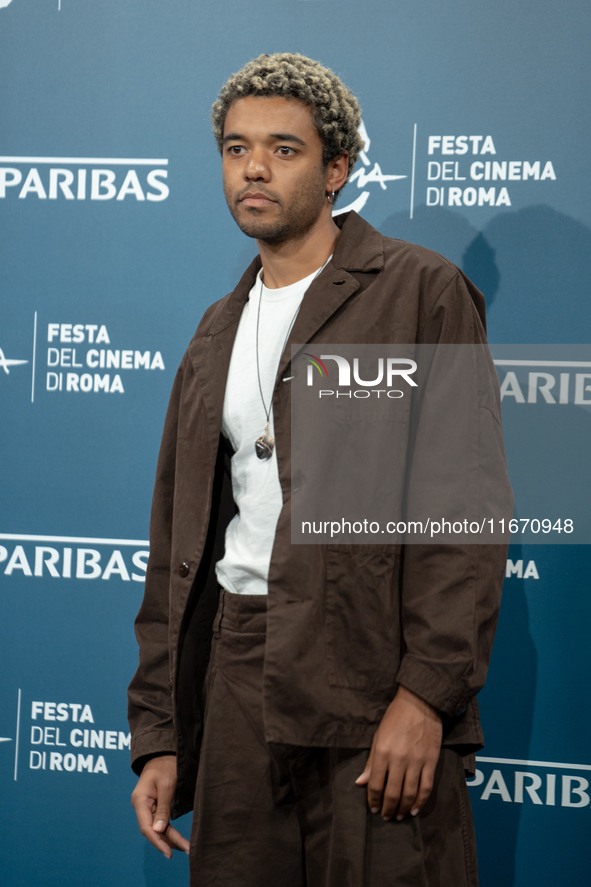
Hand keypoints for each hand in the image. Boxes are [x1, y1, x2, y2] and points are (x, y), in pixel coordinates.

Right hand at [131, 755, 189, 857]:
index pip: (147, 827)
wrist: (163, 754)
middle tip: (187, 850)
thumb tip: (159, 831)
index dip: (158, 842)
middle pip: (154, 830)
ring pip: (158, 827)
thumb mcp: (167, 785)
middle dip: (169, 841)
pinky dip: (169, 830)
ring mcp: (147, 807)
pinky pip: (161, 821)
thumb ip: (163, 808)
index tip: (169, 853)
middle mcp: (141, 806)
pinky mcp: (154, 806)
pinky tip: (177, 840)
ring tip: (186, 847)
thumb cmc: (165, 766)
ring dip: (171, 838)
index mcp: (140, 801)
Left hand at [355, 685, 441, 820]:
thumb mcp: (378, 736)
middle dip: (388, 808)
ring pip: (410, 793)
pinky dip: (420, 801)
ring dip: (403, 808)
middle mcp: (399, 759)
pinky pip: (426, 787)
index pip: (376, 784)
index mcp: (383, 752)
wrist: (420, 703)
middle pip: (393, 792)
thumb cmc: (395, 717)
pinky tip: (414, 809)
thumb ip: (371, 762)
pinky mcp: (431, 761)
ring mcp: (417, 761)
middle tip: (386, 816)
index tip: (373, 808)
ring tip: (398, 816)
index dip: (374, 799)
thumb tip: (361, 782)